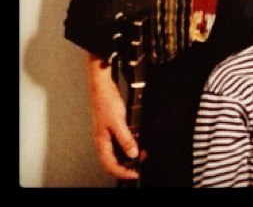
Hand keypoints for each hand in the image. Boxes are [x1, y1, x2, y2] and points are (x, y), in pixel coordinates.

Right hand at [87, 54, 139, 180]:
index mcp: (101, 142)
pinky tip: (135, 142)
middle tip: (140, 165)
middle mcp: (102, 141)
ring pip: (115, 153)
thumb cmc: (106, 102)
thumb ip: (126, 139)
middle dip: (127, 166)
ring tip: (140, 154)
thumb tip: (133, 153)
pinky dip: (127, 146)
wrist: (102, 87)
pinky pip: (118, 143)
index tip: (135, 174)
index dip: (123, 173)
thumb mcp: (119, 122)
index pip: (110, 166)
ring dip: (127, 156)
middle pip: (112, 162)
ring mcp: (105, 135)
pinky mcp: (110, 128)